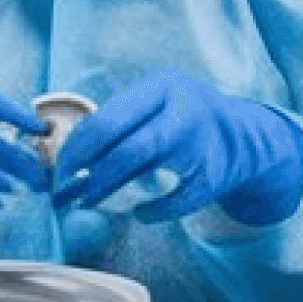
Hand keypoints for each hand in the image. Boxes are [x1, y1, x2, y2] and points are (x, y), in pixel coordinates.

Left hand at [52, 72, 302, 226]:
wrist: (243, 136)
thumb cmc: (184, 118)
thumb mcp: (157, 103)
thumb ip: (122, 120)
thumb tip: (69, 155)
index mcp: (163, 89)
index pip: (108, 120)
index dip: (78, 149)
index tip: (59, 168)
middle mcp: (183, 112)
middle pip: (125, 147)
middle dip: (91, 174)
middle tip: (69, 192)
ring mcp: (201, 145)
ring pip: (145, 168)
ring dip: (110, 188)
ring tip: (89, 200)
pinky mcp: (213, 177)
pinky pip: (176, 200)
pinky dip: (154, 211)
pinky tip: (140, 213)